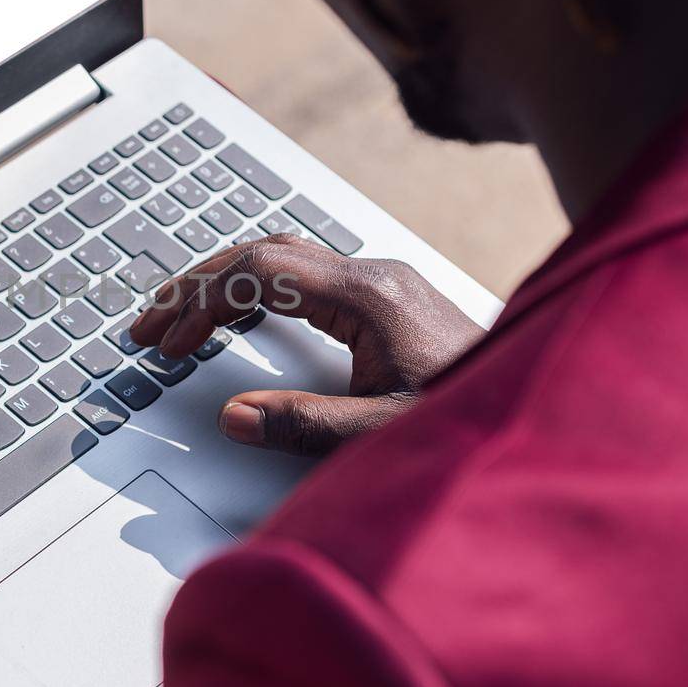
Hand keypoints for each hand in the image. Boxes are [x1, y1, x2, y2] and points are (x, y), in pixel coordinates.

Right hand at [128, 235, 482, 455]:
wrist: (538, 404)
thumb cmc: (473, 414)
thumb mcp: (383, 433)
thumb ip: (304, 426)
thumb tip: (233, 417)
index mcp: (369, 295)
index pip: (261, 271)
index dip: (203, 301)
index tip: (169, 340)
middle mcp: (373, 275)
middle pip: (262, 253)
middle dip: (197, 286)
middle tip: (149, 324)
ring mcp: (381, 282)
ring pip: (281, 256)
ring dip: (224, 281)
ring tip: (178, 316)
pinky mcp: (386, 299)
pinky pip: (303, 273)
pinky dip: (257, 288)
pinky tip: (238, 315)